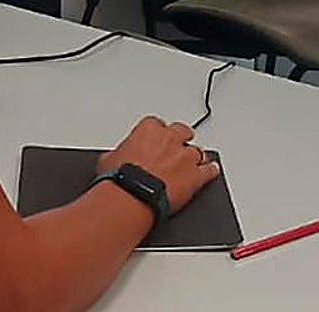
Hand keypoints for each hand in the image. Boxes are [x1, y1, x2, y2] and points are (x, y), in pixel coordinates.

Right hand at [96, 116, 219, 213]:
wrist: (133, 195)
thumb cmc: (120, 177)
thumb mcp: (108, 159)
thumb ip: (120, 153)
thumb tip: (115, 158)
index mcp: (148, 129)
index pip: (156, 123)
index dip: (156, 133)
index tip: (153, 140)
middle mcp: (170, 139)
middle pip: (182, 131)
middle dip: (180, 138)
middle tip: (175, 146)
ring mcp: (185, 157)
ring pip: (197, 151)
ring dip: (193, 156)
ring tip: (190, 162)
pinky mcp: (196, 177)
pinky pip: (209, 171)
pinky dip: (210, 171)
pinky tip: (210, 171)